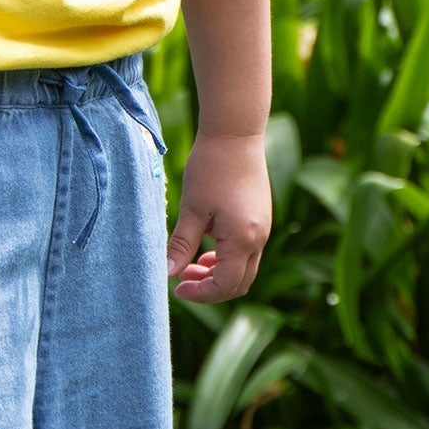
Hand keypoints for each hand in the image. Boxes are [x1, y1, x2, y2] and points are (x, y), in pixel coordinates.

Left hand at [166, 131, 271, 303]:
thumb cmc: (211, 168)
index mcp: (242, 239)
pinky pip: (246, 253)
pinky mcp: (259, 220)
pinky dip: (226, 259)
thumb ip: (181, 244)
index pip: (225, 285)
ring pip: (244, 269)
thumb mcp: (191, 208)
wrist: (235, 134)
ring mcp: (262, 229)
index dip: (201, 294)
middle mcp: (258, 238)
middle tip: (181, 279)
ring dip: (218, 274)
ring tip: (189, 265)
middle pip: (239, 284)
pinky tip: (204, 249)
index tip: (176, 287)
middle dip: (210, 288)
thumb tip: (166, 272)